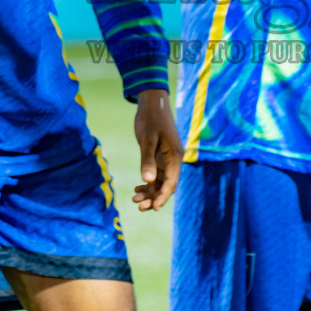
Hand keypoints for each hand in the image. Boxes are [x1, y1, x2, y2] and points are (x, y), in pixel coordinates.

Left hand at [132, 88, 181, 211]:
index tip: (153, 207)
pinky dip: (148, 183)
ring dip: (150, 192)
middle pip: (166, 185)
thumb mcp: (147, 139)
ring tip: (135, 199)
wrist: (152, 103)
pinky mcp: (159, 156)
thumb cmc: (150, 119)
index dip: (162, 196)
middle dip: (154, 197)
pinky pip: (156, 175)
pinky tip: (137, 189)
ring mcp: (167, 159)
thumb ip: (147, 160)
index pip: (171, 182)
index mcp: (174, 156)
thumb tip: (148, 181)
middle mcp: (173, 160)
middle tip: (139, 206)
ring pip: (160, 182)